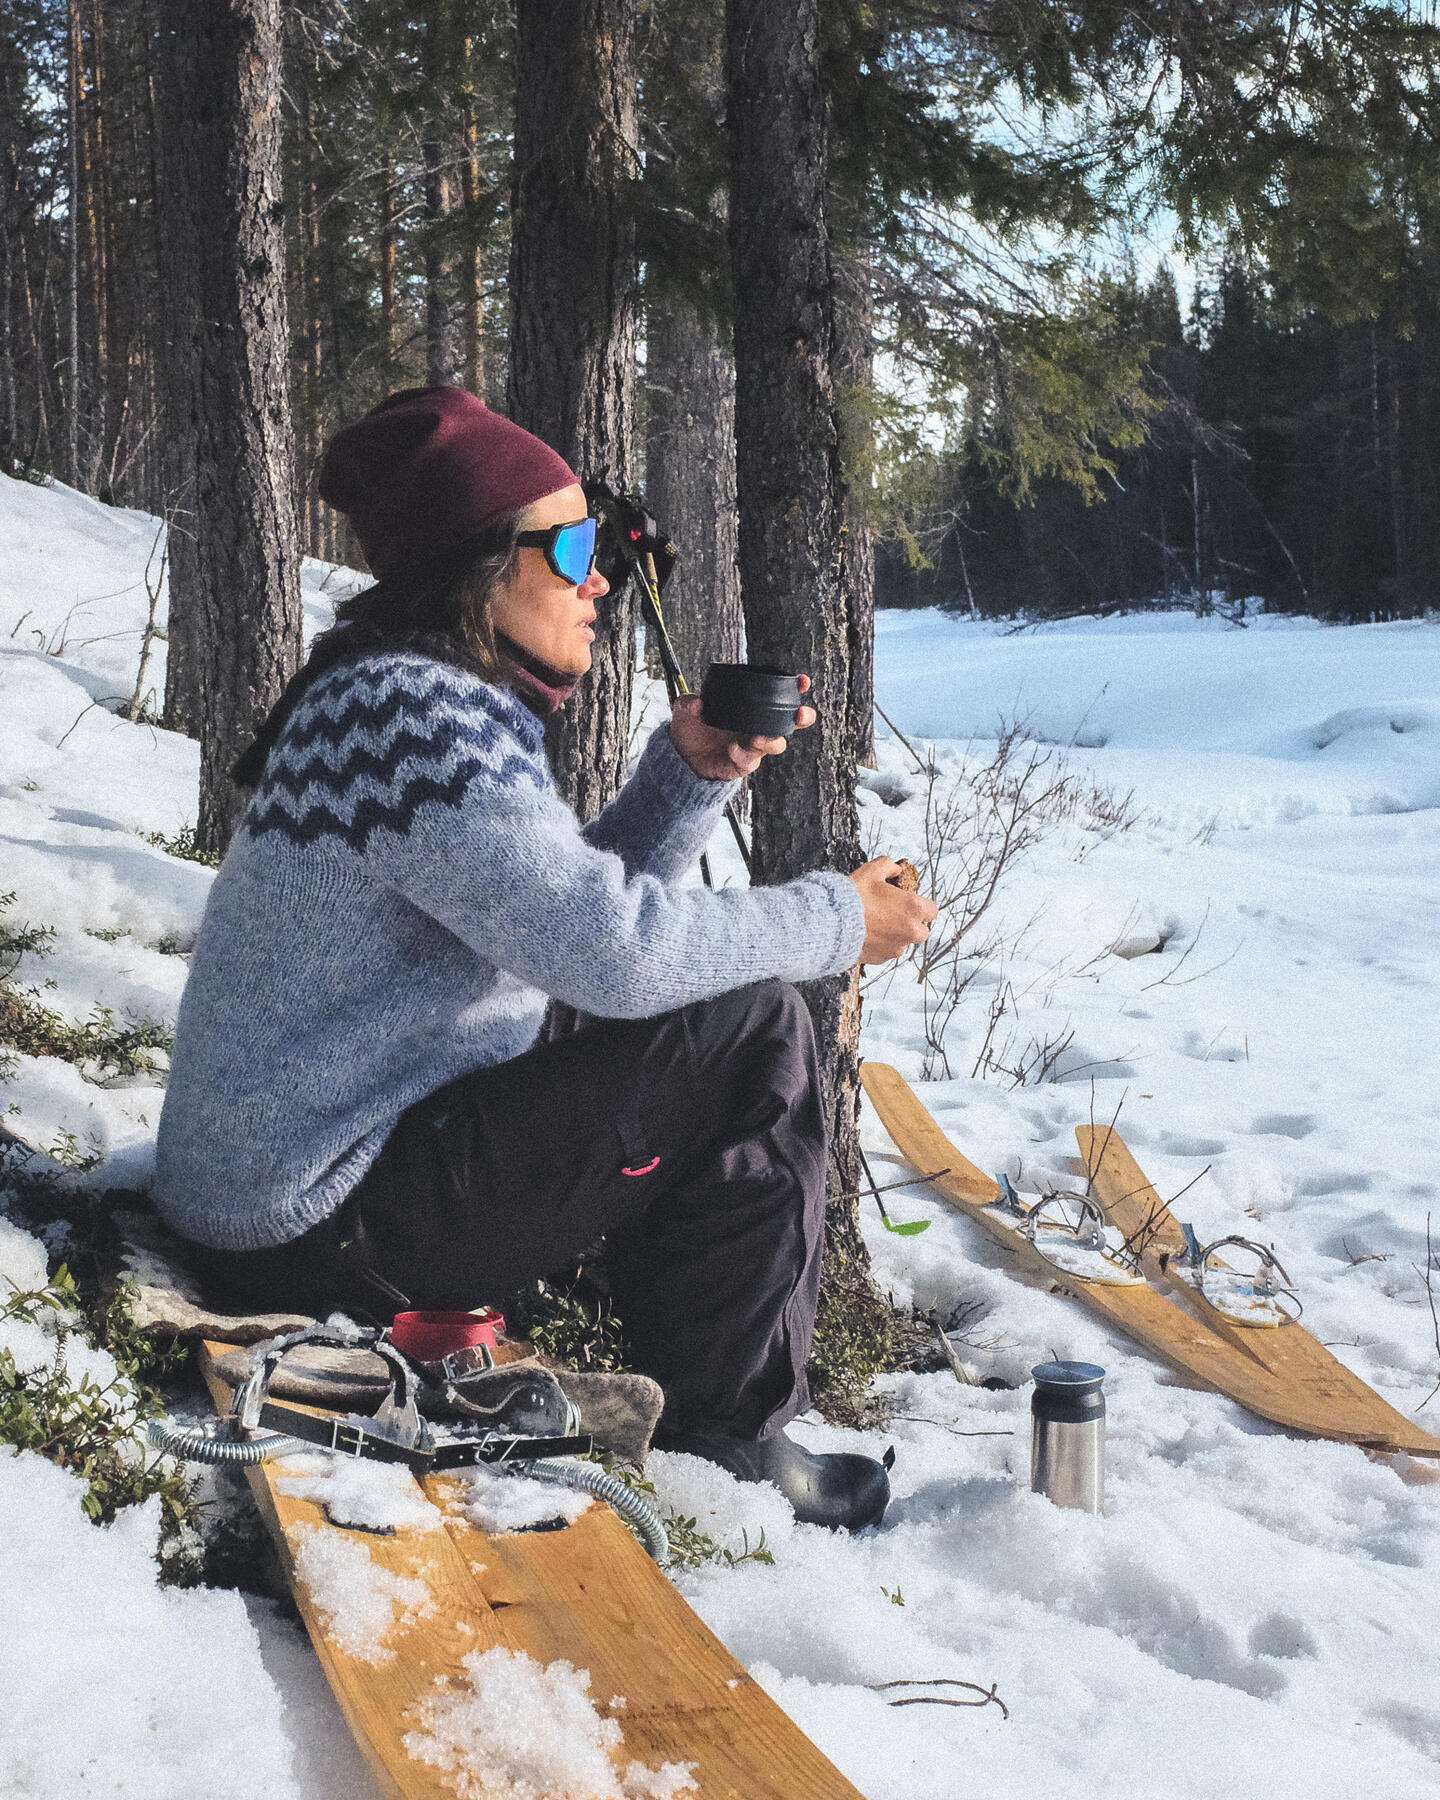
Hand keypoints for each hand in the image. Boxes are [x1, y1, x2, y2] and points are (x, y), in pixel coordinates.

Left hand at [667, 674, 815, 779]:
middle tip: (800, 714)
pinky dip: (743, 754)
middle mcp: (757, 726)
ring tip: (756, 737)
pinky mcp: (743, 764)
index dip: (795, 688)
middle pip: (791, 723)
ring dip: (770, 740)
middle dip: (802, 718)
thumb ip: (689, 702)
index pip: (779, 697)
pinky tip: (732, 748)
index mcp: (751, 708)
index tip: (802, 681)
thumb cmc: (692, 726)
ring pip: (775, 744)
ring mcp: (753, 746)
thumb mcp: (685, 708)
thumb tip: (698, 703)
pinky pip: (750, 760)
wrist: (681, 755)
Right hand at [849, 857, 938, 964]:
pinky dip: (881, 944)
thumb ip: (888, 866)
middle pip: (922, 930)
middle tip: (893, 913)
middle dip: (911, 922)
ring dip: (896, 934)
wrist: (831, 923)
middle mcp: (910, 930)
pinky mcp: (882, 958)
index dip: (921, 904)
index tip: (908, 901)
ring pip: (904, 942)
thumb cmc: (852, 897)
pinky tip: (867, 933)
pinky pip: (887, 951)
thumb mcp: (871, 870)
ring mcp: (896, 947)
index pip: (932, 910)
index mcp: (913, 908)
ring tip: (875, 923)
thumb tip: (895, 869)